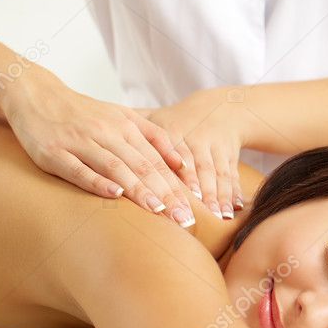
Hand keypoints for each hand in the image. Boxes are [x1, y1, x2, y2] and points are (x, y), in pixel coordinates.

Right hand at [1, 75, 195, 225]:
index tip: (192, 210)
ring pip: (115, 167)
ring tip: (157, 209)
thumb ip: (154, 137)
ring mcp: (79, 142)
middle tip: (183, 219)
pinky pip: (78, 169)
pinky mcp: (53, 153)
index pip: (156, 161)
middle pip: (142, 166)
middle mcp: (106, 133)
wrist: (37, 95)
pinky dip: (97, 182)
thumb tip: (182, 164)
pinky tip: (114, 195)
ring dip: (138, 189)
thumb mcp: (123, 116)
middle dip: (165, 194)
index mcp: (126, 126)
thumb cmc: (85, 113)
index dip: (176, 186)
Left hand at [133, 88, 246, 219]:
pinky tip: (234, 208)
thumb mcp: (152, 118)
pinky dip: (233, 191)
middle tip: (187, 219)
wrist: (216, 108)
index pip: (166, 158)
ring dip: (216, 195)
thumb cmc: (177, 120)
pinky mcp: (230, 155)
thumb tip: (94, 140)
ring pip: (215, 172)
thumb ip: (127, 131)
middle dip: (194, 195)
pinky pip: (231, 174)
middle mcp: (195, 136)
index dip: (166, 182)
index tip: (163, 204)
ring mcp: (215, 145)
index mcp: (171, 128)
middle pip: (194, 169)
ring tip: (216, 216)